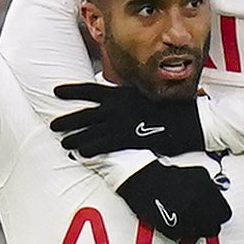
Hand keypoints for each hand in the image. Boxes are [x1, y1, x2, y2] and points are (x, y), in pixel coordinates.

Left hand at [50, 80, 204, 157]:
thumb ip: (128, 99)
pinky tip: (82, 153)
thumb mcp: (147, 97)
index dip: (72, 91)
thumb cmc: (170, 108)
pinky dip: (93, 148)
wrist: (190, 119)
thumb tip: (115, 102)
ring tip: (64, 143)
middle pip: (87, 113)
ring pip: (94, 130)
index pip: (91, 89)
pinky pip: (107, 144)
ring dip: (77, 137)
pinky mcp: (133, 138)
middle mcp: (120, 106)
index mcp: (123, 94)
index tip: (56, 91)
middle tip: (53, 125)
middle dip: (68, 119)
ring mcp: (126, 122)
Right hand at [114, 161, 229, 243]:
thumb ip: (212, 188)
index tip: (216, 212)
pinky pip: (188, 237)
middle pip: (215, 227)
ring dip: (201, 229)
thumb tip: (219, 198)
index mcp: (206, 193)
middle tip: (206, 218)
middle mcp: (197, 208)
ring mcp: (185, 221)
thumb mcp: (198, 174)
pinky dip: (187, 233)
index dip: (220, 214)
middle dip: (212, 223)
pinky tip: (182, 222)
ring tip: (193, 221)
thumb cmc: (169, 177)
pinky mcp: (173, 230)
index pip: (225, 214)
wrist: (145, 180)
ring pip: (202, 234)